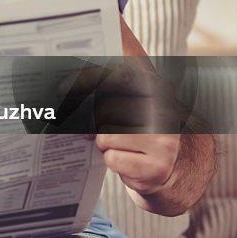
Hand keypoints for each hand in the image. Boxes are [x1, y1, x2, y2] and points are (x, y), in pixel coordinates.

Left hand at [60, 60, 183, 196]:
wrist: (173, 169)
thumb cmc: (144, 131)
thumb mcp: (136, 100)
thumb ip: (118, 79)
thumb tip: (94, 68)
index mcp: (158, 90)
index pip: (118, 75)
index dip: (87, 79)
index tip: (63, 87)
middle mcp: (165, 112)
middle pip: (105, 110)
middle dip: (98, 124)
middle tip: (111, 130)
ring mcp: (163, 140)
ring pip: (105, 137)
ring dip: (106, 145)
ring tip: (125, 147)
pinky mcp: (156, 166)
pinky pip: (112, 159)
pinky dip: (115, 161)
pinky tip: (130, 162)